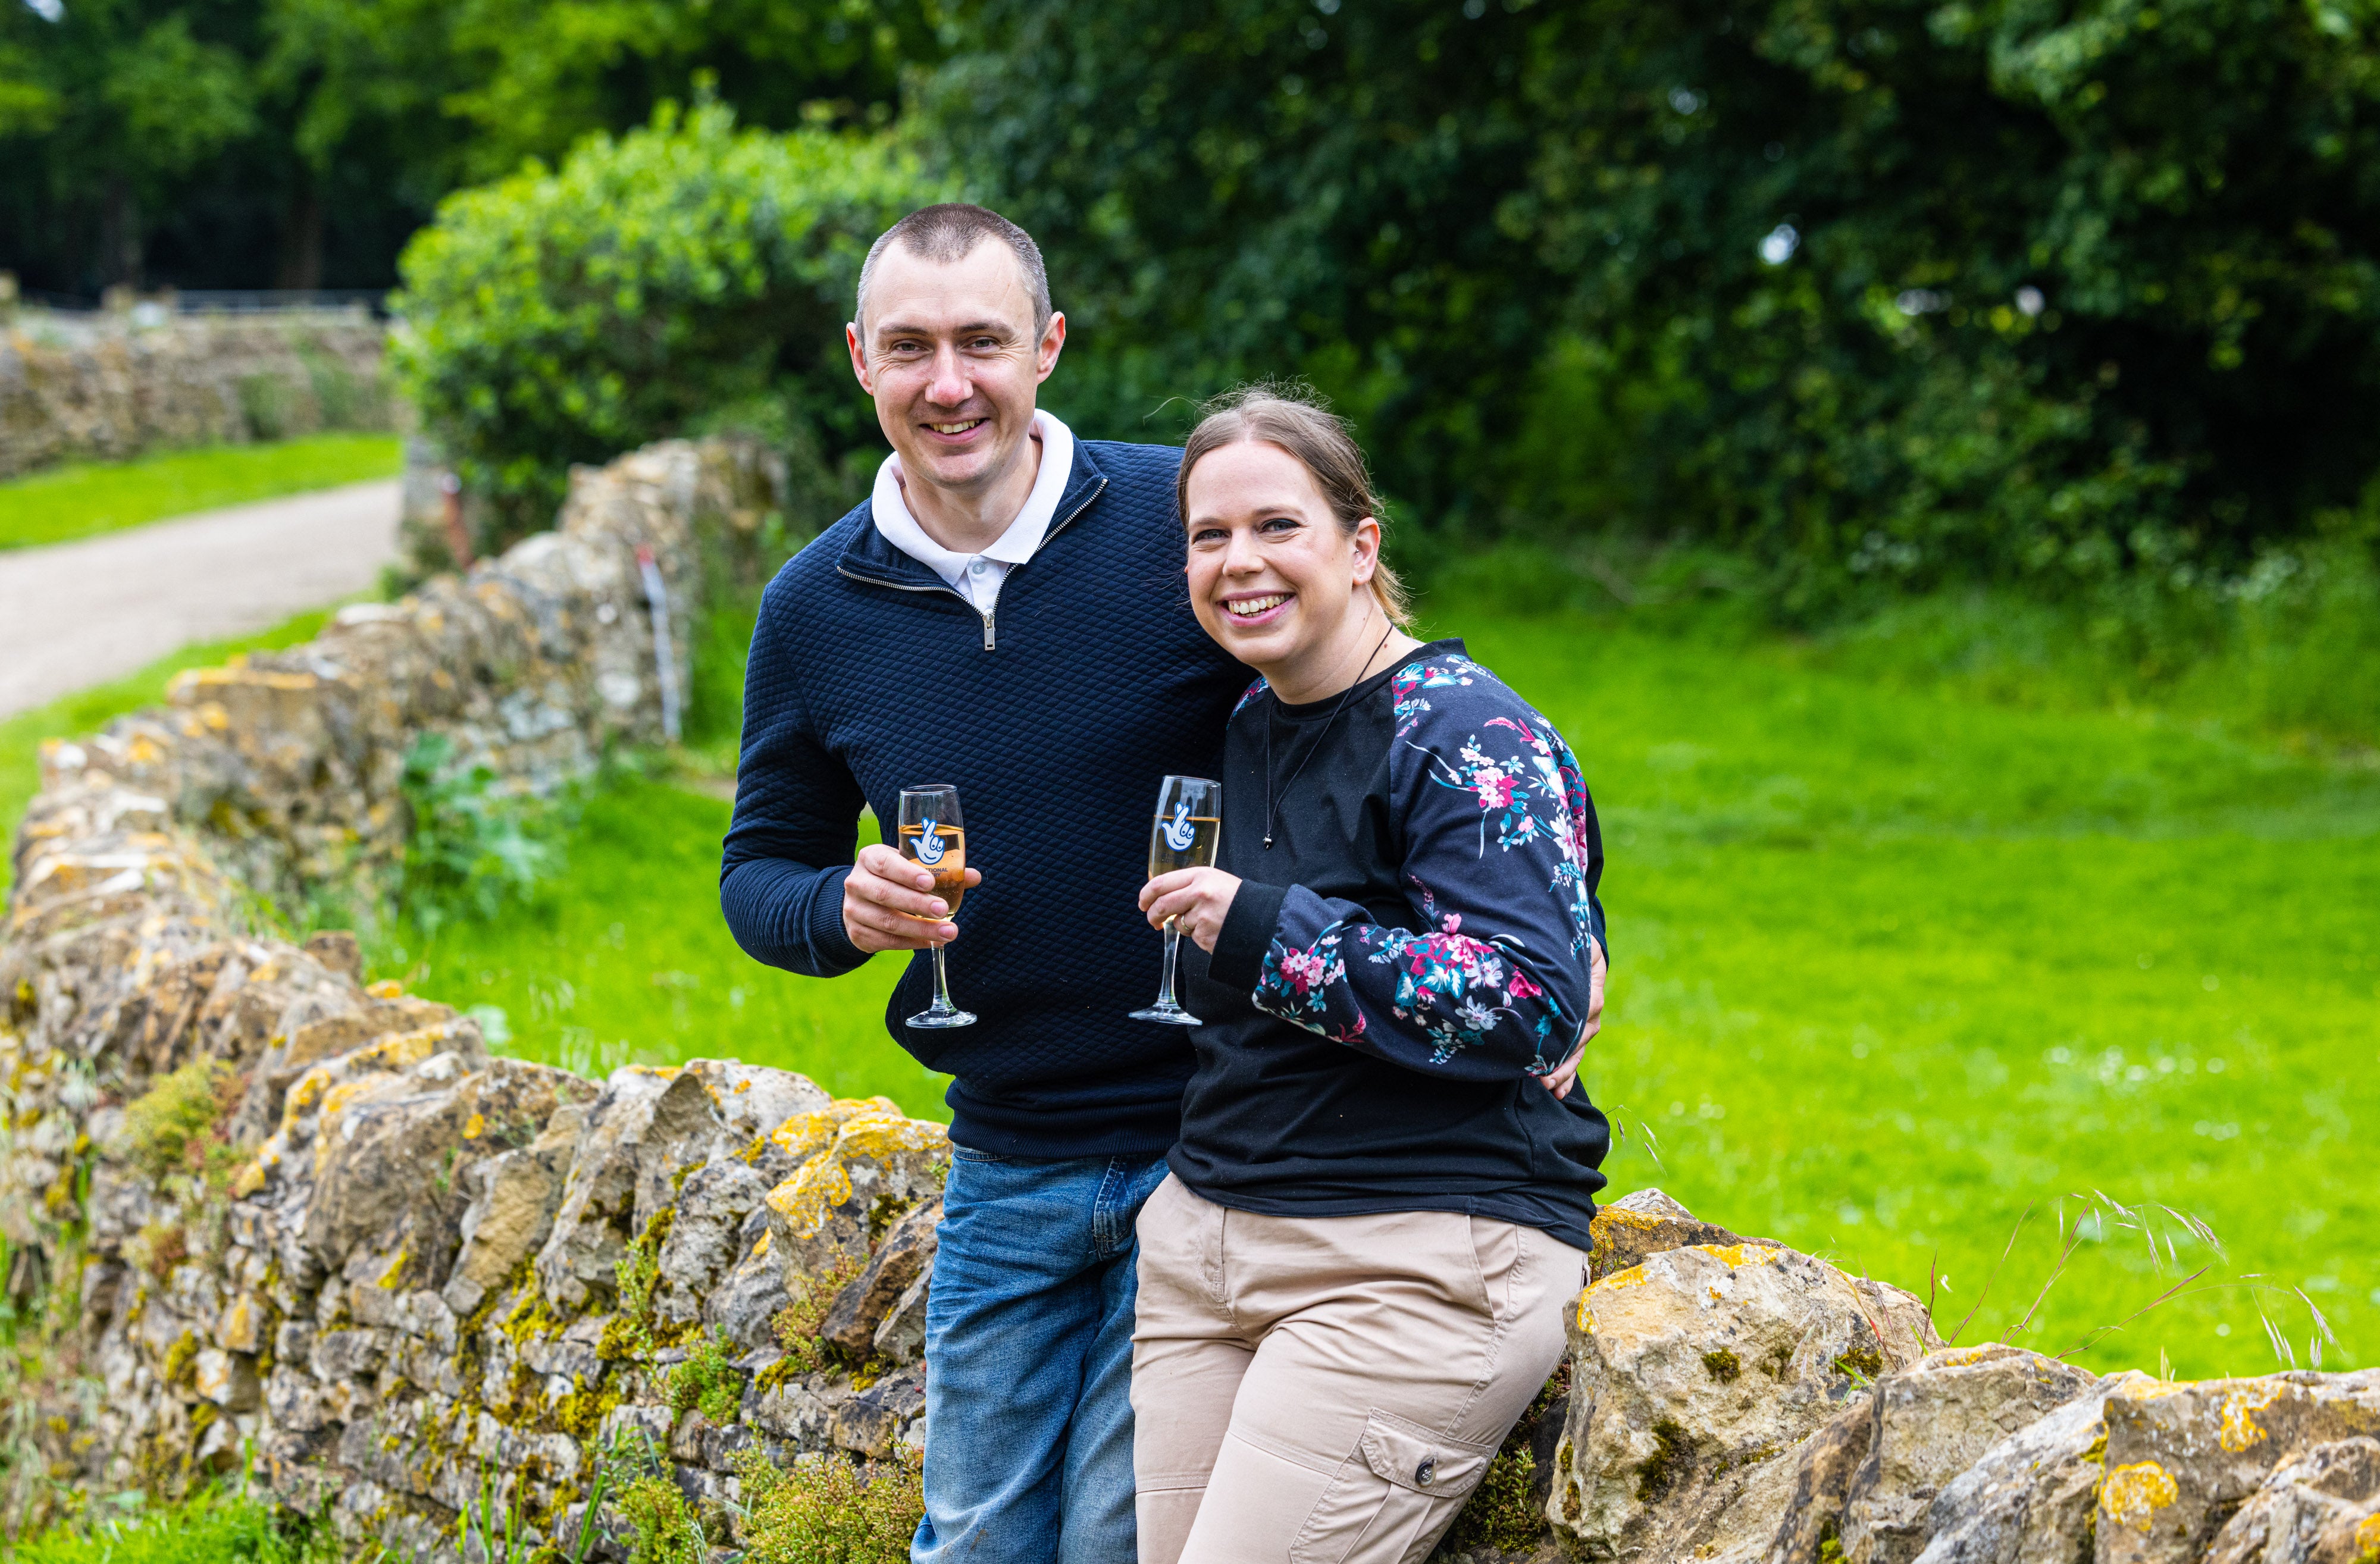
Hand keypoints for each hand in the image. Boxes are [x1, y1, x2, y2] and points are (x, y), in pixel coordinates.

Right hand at [841, 843, 980, 954]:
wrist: (862, 900)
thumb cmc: (894, 878)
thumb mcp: (910, 866)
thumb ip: (941, 870)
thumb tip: (973, 876)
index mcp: (870, 858)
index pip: (885, 863)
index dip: (907, 874)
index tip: (930, 882)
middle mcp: (857, 883)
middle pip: (885, 894)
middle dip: (917, 904)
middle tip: (944, 910)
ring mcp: (854, 910)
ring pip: (887, 921)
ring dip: (920, 929)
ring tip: (947, 932)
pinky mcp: (857, 933)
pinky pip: (887, 941)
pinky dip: (912, 942)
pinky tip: (931, 942)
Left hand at [1139, 867, 1241, 953]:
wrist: (1262, 918)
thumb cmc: (1236, 898)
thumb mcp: (1214, 880)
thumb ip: (1189, 884)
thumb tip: (1162, 896)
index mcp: (1200, 876)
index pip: (1161, 883)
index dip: (1146, 894)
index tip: (1143, 903)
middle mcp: (1199, 893)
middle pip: (1162, 905)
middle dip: (1152, 915)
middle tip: (1153, 920)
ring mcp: (1202, 915)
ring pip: (1177, 922)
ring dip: (1184, 925)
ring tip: (1206, 920)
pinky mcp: (1205, 935)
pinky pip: (1191, 936)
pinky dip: (1198, 935)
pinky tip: (1214, 929)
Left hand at [1535, 938, 1605, 1098]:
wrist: (1569, 941)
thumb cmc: (1566, 940)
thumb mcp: (1576, 942)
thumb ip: (1579, 959)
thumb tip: (1581, 988)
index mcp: (1590, 985)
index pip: (1585, 1011)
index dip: (1569, 1032)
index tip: (1550, 1049)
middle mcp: (1591, 1006)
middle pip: (1580, 1038)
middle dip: (1561, 1060)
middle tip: (1542, 1078)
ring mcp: (1585, 1020)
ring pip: (1577, 1050)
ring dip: (1563, 1071)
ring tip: (1548, 1087)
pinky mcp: (1575, 1029)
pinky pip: (1574, 1054)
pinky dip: (1567, 1074)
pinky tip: (1559, 1092)